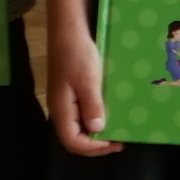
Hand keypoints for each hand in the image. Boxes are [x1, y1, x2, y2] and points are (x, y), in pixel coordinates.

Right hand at [40, 29, 115, 158]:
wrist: (69, 30)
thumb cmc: (78, 54)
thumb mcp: (89, 80)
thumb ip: (92, 106)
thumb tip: (97, 131)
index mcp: (61, 110)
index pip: (72, 142)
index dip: (93, 148)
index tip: (115, 143)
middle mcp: (60, 110)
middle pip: (74, 138)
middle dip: (96, 144)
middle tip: (119, 140)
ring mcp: (65, 101)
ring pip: (78, 127)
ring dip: (97, 133)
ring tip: (117, 129)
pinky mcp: (71, 93)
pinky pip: (81, 114)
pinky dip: (95, 119)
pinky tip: (109, 113)